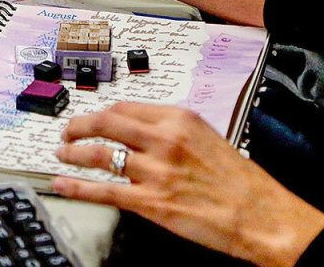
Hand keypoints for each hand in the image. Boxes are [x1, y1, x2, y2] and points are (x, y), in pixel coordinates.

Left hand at [53, 103, 323, 266]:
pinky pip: (104, 191)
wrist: (263, 217)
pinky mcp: (151, 202)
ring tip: (61, 154)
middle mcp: (163, 140)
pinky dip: (77, 186)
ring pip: (99, 154)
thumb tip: (138, 129)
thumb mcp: (206, 138)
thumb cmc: (240, 181)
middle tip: (66, 132)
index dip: (100, 113)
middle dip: (78, 126)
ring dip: (73, 154)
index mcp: (178, 119)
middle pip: (104, 123)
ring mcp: (155, 171)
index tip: (91, 117)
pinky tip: (62, 183)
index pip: (124, 107)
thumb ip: (171, 130)